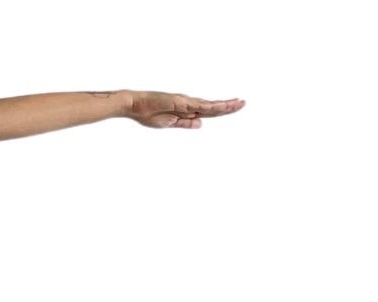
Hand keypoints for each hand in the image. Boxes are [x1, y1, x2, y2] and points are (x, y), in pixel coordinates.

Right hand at [126, 90, 245, 128]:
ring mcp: (184, 102)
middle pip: (212, 106)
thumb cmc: (147, 114)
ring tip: (238, 103)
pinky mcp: (178, 101)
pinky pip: (196, 105)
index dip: (222, 109)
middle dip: (228, 106)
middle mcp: (188, 104)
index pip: (209, 111)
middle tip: (244, 103)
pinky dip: (209, 106)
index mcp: (186, 110)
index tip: (235, 106)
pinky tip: (219, 107)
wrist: (134, 106)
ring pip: (208, 105)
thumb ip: (185, 123)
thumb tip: (201, 124)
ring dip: (223, 105)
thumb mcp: (169, 123)